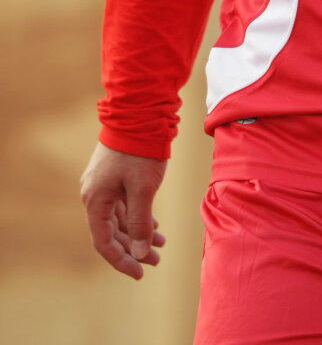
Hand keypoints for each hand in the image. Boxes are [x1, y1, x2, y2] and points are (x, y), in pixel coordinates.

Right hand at [80, 142, 166, 279]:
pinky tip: (154, 223)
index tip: (140, 273)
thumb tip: (138, 253)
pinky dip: (138, 216)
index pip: (104, 242)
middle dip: (134, 248)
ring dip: (139, 232)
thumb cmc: (140, 151)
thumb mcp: (142, 189)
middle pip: (112, 232)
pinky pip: (123, 204)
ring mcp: (103, 184)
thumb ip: (139, 223)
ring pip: (119, 218)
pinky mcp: (114, 175)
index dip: (121, 260)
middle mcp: (95, 194)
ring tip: (161, 242)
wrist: (139, 113)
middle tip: (157, 259)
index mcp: (96, 200)